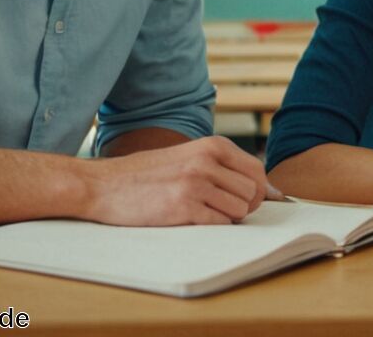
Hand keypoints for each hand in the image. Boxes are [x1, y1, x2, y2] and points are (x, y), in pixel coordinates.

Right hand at [77, 136, 275, 225]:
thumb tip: (268, 190)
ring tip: (200, 211)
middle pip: (252, 193)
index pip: (257, 171)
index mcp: (211, 145)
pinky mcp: (183, 207)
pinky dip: (210, 226)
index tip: (243, 200)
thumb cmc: (147, 174)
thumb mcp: (188, 157)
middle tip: (217, 209)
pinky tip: (189, 219)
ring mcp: (196, 183)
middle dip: (242, 207)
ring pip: (239, 211)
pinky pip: (219, 224)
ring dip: (225, 218)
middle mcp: (207, 161)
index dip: (256, 191)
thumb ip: (223, 167)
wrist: (104, 185)